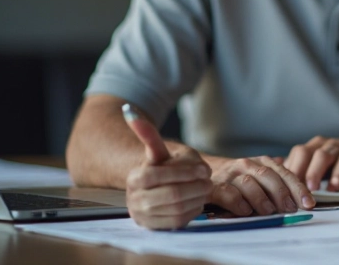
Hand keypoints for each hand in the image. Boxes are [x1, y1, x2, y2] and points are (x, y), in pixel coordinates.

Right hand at [123, 105, 211, 229]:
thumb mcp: (159, 149)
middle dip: (196, 187)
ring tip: (204, 188)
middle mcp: (134, 200)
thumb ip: (147, 134)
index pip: (158, 176)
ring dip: (197, 198)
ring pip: (179, 209)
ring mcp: (144, 216)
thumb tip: (129, 110)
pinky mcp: (156, 228)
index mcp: (134, 179)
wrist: (158, 186)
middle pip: (172, 195)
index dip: (185, 173)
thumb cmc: (163, 165)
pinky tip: (197, 200)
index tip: (204, 169)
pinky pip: (181, 221)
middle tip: (208, 181)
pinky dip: (194, 209)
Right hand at [205, 156, 314, 215]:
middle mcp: (247, 165)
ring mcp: (230, 174)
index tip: (309, 203)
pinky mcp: (215, 186)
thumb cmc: (239, 181)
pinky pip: (228, 193)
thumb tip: (305, 198)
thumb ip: (279, 184)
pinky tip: (246, 211)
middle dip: (282, 193)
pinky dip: (238, 202)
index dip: (298, 188)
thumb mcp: (261, 179)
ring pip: (249, 182)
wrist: (203, 174)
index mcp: (263, 163)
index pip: (285, 174)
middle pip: (268, 176)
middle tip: (290, 209)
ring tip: (269, 212)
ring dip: (261, 198)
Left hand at [282, 131, 338, 191]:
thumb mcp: (317, 167)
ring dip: (315, 172)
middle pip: (304, 152)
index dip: (286, 173)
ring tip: (312, 189)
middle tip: (293, 190)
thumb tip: (276, 187)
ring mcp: (338, 148)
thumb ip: (300, 174)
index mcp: (310, 149)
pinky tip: (335, 187)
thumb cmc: (337, 164)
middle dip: (298, 171)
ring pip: (323, 155)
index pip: (293, 157)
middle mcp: (321, 146)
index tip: (280, 192)